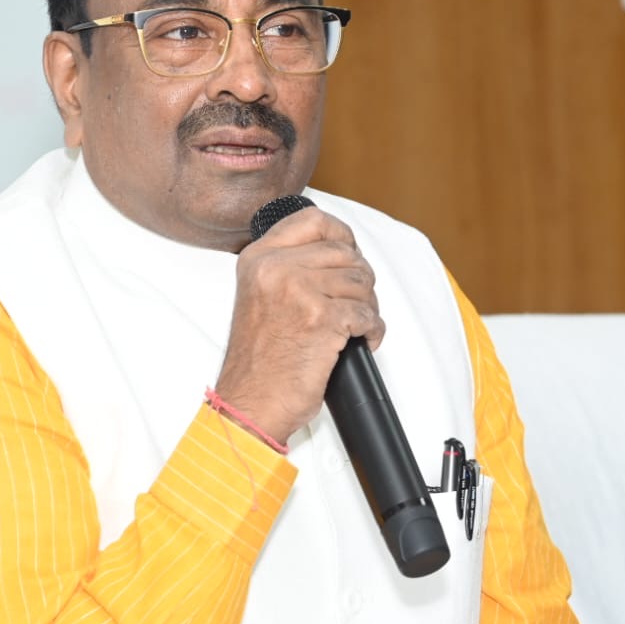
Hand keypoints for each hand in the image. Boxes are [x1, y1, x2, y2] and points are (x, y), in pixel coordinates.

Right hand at [214, 205, 383, 446]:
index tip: (350, 254)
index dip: (342, 235)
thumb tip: (339, 252)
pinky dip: (373, 330)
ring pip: (361, 282)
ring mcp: (298, 290)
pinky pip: (367, 313)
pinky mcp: (321, 319)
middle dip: (360, 281)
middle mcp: (275, 268)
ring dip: (368, 307)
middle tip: (354, 305)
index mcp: (259, 258)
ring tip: (354, 326)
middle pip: (345, 253)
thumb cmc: (260, 360)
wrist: (251, 403)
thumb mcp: (259, 296)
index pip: (314, 221)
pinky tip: (361, 341)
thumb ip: (288, 267)